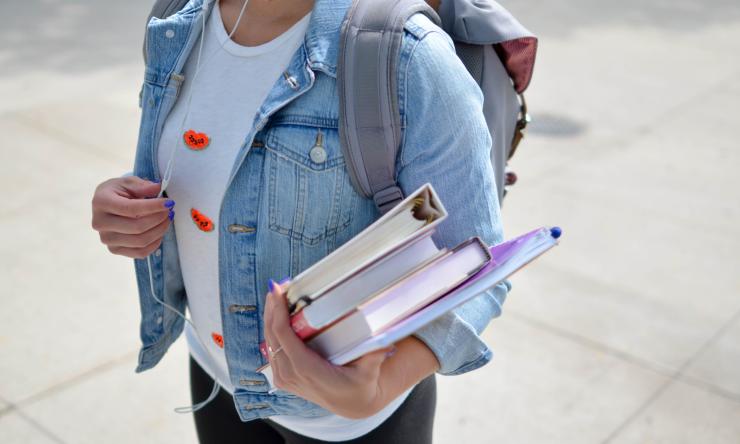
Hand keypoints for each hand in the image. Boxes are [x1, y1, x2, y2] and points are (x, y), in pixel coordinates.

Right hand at [91, 176, 174, 258]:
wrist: (107, 205)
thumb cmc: (118, 192)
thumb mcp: (128, 182)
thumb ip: (142, 185)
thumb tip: (157, 188)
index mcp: (101, 202)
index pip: (131, 208)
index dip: (153, 206)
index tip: (169, 202)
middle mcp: (100, 223)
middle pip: (137, 227)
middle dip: (159, 218)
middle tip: (170, 211)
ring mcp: (106, 239)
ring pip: (141, 241)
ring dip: (160, 230)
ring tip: (167, 219)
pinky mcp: (114, 250)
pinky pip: (140, 252)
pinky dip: (155, 243)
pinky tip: (159, 231)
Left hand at [263, 280, 394, 418]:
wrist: (352, 404)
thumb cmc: (360, 385)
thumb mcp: (370, 371)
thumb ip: (375, 355)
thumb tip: (386, 339)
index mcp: (307, 370)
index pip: (283, 336)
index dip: (278, 312)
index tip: (278, 291)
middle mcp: (291, 375)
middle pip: (272, 336)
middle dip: (272, 309)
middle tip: (277, 286)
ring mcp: (285, 378)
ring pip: (268, 342)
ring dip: (270, 317)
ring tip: (276, 295)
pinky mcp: (283, 378)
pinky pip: (272, 350)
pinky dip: (272, 330)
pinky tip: (276, 315)